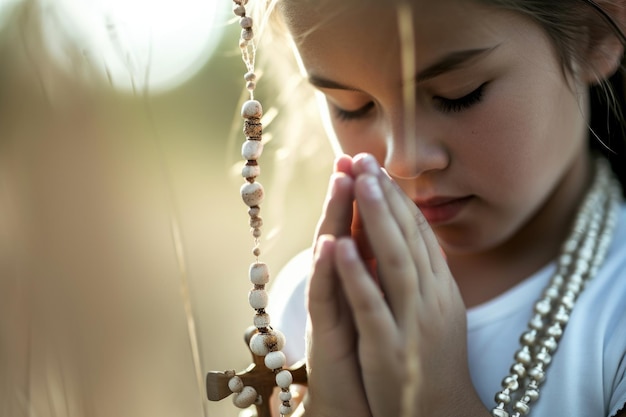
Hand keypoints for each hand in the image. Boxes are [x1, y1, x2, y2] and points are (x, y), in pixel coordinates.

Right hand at [304, 155, 372, 416]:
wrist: (356, 406)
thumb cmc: (372, 359)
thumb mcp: (382, 312)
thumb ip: (381, 279)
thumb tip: (392, 246)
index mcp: (360, 283)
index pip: (365, 232)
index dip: (369, 200)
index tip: (375, 164)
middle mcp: (341, 290)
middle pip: (344, 234)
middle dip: (350, 195)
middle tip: (353, 157)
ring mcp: (331, 310)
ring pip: (330, 257)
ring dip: (336, 218)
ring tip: (341, 182)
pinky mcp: (324, 334)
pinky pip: (326, 298)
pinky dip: (329, 270)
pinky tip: (330, 244)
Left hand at [332, 154, 483, 416]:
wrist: (440, 414)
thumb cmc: (432, 361)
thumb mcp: (436, 312)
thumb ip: (423, 275)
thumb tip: (408, 238)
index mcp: (441, 289)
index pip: (420, 233)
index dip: (399, 198)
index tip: (378, 168)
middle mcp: (432, 299)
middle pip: (409, 237)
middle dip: (386, 196)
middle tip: (365, 160)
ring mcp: (413, 322)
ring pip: (395, 262)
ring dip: (377, 220)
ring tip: (360, 184)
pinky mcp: (390, 347)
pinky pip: (372, 305)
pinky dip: (356, 273)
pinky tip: (339, 245)